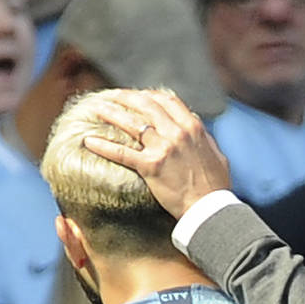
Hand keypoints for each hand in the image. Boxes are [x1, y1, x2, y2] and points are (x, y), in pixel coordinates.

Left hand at [82, 89, 231, 219]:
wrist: (210, 209)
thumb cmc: (216, 186)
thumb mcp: (215, 154)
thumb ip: (203, 139)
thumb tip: (195, 128)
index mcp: (193, 127)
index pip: (167, 100)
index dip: (150, 95)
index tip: (138, 96)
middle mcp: (177, 133)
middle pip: (146, 105)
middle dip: (126, 97)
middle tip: (112, 96)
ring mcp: (163, 148)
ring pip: (131, 124)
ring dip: (111, 113)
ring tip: (96, 109)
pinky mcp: (151, 166)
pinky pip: (122, 152)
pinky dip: (103, 145)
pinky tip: (88, 141)